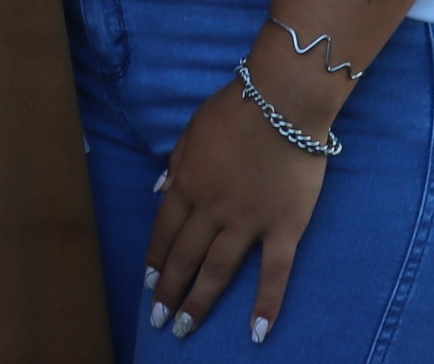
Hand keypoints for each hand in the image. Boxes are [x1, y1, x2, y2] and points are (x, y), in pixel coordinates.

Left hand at [146, 72, 335, 342]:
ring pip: (217, 271)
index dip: (155, 261)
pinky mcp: (284, 227)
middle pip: (185, 258)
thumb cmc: (235, 109)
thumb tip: (159, 191)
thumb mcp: (191, 131)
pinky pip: (274, 272)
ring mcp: (248, 221)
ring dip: (199, 303)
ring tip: (185, 329)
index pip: (164, 232)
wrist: (283, 101)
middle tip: (160, 320)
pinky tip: (255, 331)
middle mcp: (211, 209)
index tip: (149, 284)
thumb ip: (176, 164)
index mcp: (187, 184)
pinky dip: (265, 303)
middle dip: (169, 292)